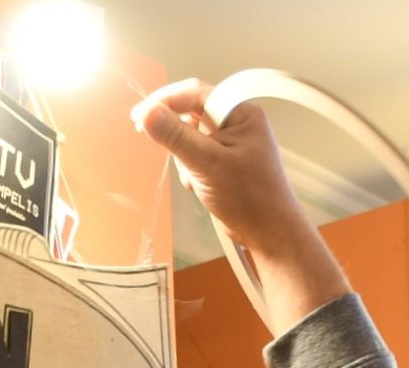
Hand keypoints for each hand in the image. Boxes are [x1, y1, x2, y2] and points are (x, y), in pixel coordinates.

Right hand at [133, 79, 349, 333]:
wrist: (269, 232)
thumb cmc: (249, 198)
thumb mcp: (207, 164)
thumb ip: (176, 137)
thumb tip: (148, 113)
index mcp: (241, 112)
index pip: (195, 93)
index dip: (164, 101)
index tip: (139, 115)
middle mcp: (238, 121)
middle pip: (191, 112)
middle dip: (174, 130)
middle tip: (147, 134)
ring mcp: (232, 141)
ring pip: (192, 134)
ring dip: (183, 154)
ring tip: (191, 176)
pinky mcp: (226, 160)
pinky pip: (198, 153)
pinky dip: (191, 166)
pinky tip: (197, 184)